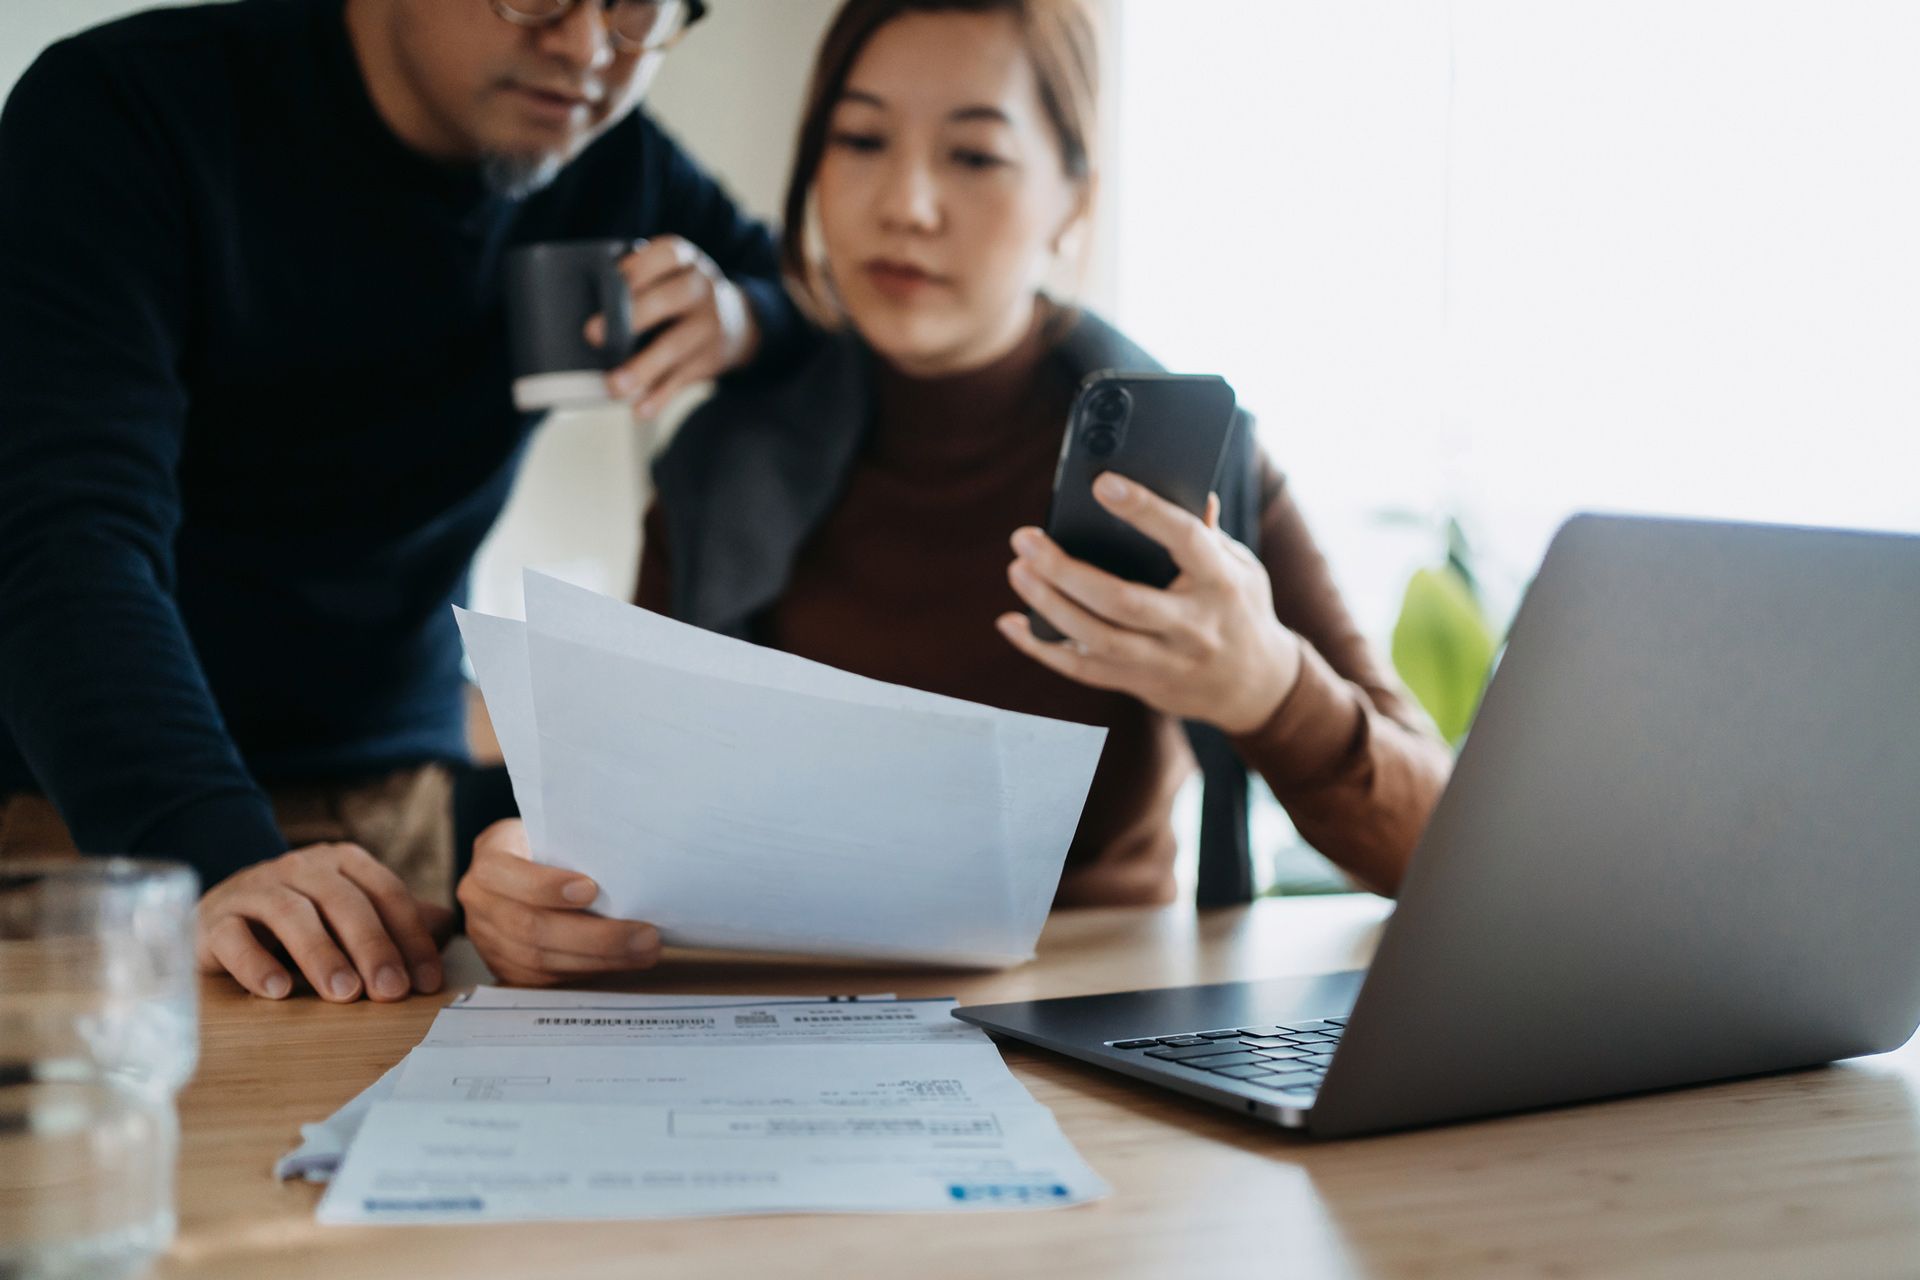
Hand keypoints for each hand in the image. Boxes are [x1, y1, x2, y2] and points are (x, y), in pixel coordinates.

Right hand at [195, 843, 450, 1001]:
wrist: (220, 910)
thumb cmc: (301, 919)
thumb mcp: (350, 913)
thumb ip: (396, 920)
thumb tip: (446, 931)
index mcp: (344, 862)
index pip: (387, 894)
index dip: (411, 937)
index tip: (427, 982)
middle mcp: (301, 867)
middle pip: (344, 902)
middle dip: (372, 947)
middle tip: (390, 992)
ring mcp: (255, 888)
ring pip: (292, 914)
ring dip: (321, 954)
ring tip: (343, 994)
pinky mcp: (215, 918)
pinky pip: (234, 937)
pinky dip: (256, 963)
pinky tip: (278, 992)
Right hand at [456, 818, 662, 986]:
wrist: (529, 866)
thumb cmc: (553, 844)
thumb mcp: (557, 831)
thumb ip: (576, 847)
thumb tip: (631, 869)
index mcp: (489, 857)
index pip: (503, 874)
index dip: (546, 886)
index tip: (591, 889)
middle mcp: (480, 901)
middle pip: (529, 927)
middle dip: (594, 935)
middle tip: (645, 934)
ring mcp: (488, 939)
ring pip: (540, 960)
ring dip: (600, 959)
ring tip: (644, 950)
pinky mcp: (505, 967)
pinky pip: (545, 978)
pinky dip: (589, 970)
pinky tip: (624, 961)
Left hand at [584, 236, 759, 419]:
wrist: (739, 321)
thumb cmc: (679, 295)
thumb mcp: (669, 274)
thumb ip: (638, 281)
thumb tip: (576, 311)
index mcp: (684, 260)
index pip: (665, 255)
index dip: (638, 267)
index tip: (613, 280)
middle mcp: (701, 289)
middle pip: (668, 300)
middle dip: (631, 316)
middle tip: (593, 335)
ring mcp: (709, 325)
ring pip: (674, 346)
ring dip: (643, 368)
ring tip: (614, 386)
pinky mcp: (710, 359)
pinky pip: (683, 379)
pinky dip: (660, 396)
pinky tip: (640, 410)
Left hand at [997, 472, 1303, 734]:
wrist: (1256, 687)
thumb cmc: (1240, 609)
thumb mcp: (1241, 565)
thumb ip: (1207, 532)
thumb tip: (1185, 485)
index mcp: (1221, 582)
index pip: (1184, 540)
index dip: (1144, 511)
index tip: (1103, 484)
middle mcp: (1192, 626)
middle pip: (1122, 601)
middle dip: (1066, 570)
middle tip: (1026, 538)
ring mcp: (1165, 661)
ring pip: (1097, 639)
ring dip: (1048, 606)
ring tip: (1018, 570)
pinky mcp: (1141, 685)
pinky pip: (1084, 670)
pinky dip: (1043, 648)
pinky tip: (1013, 624)